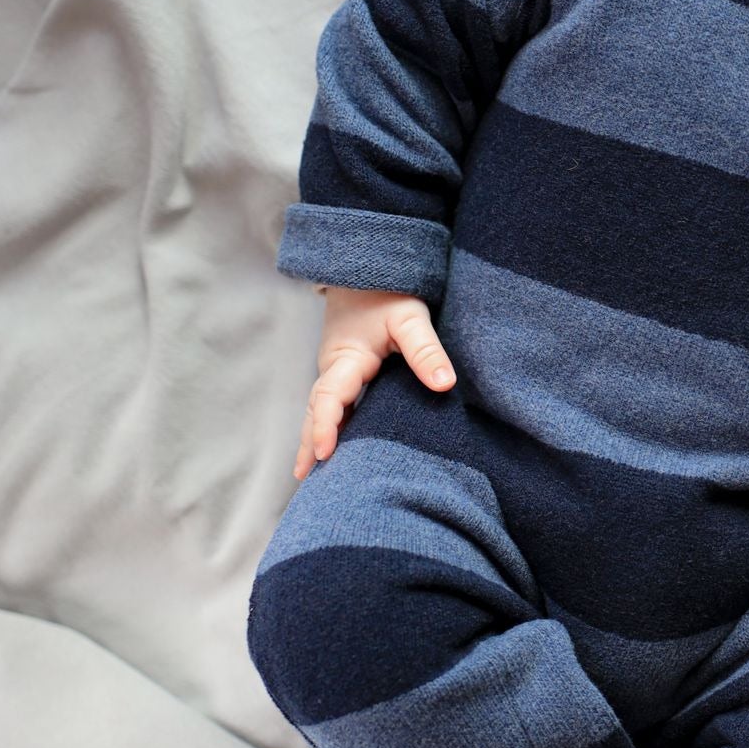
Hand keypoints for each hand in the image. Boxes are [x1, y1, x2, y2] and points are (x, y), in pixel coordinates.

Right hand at [292, 287, 455, 481]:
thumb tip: (445, 384)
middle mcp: (334, 367)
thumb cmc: (389, 292)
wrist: (370, 269)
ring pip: (320, 408)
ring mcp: (336, 370)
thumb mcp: (410, 317)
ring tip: (307, 474)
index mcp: (346, 358)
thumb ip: (425, 349)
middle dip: (309, 441)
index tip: (324, 452)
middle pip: (316, 409)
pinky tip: (331, 447)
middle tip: (303, 478)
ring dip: (312, 436)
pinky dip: (326, 424)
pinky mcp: (345, 371)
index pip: (329, 396)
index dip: (325, 425)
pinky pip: (331, 403)